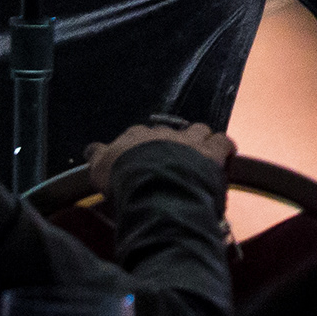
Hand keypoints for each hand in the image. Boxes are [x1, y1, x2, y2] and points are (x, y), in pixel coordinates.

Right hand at [84, 119, 230, 193]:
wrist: (153, 186)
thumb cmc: (124, 179)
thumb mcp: (99, 168)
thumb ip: (97, 156)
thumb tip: (92, 149)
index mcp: (136, 136)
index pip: (137, 133)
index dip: (140, 145)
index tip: (140, 156)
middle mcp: (164, 133)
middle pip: (169, 131)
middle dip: (170, 143)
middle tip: (169, 160)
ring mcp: (189, 140)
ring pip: (198, 130)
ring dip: (199, 139)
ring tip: (198, 153)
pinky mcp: (211, 151)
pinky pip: (223, 142)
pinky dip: (224, 147)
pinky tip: (224, 155)